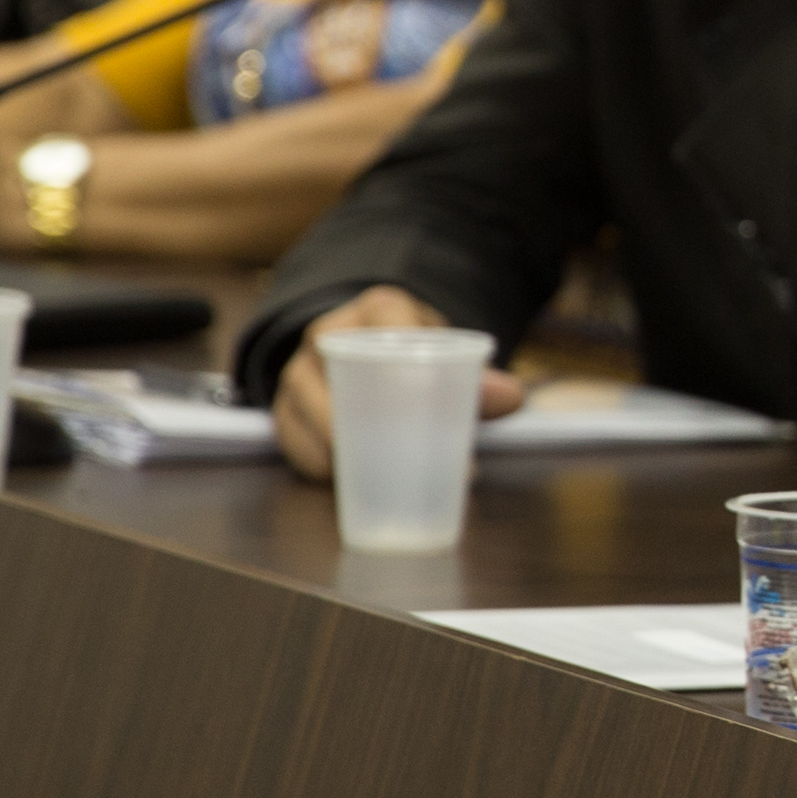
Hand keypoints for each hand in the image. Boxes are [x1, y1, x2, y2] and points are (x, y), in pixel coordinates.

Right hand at [271, 285, 525, 481]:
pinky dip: (325, 469)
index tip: (427, 387)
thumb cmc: (410, 359)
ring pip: (314, 415)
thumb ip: (477, 382)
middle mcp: (326, 335)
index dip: (407, 344)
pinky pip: (297, 446)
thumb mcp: (442, 360)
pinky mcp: (284, 414)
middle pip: (342, 373)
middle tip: (415, 454)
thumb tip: (512, 398)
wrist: (362, 358)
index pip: (388, 316)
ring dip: (348, 452)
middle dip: (374, 421)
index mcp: (377, 310)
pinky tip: (350, 487)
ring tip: (387, 480)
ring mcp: (298, 374)